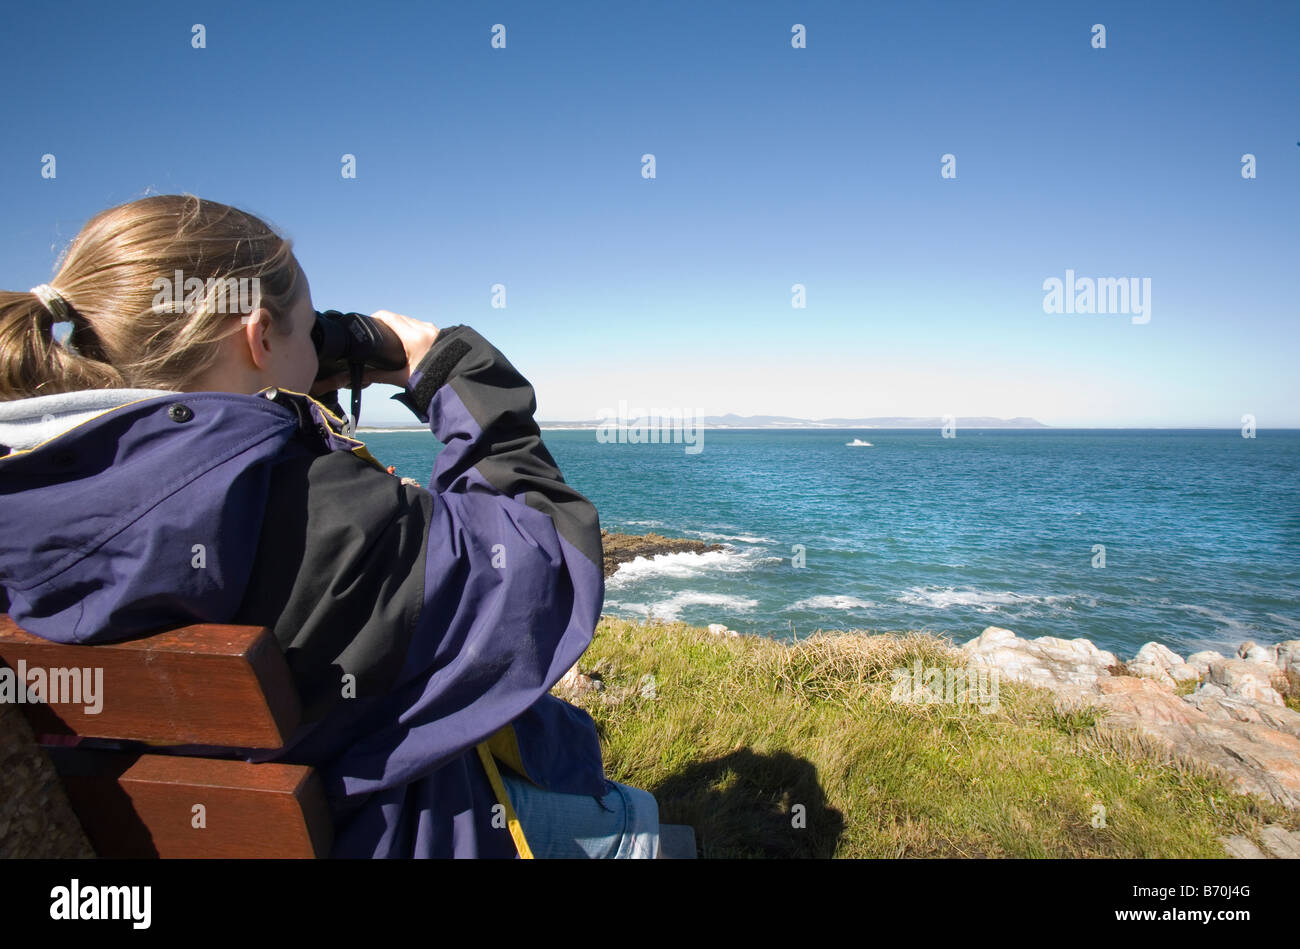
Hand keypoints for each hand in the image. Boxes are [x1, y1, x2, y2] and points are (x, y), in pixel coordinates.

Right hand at [309, 310, 438, 394]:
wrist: (455, 383)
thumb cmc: (431, 382)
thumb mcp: (402, 378)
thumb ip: (380, 376)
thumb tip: (361, 377)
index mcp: (414, 337)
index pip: (391, 318)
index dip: (377, 317)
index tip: (369, 320)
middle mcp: (425, 329)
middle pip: (400, 318)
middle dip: (388, 322)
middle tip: (378, 330)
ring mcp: (433, 330)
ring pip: (411, 321)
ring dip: (401, 325)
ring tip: (392, 335)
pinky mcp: (439, 333)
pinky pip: (421, 325)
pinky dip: (412, 329)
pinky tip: (408, 338)